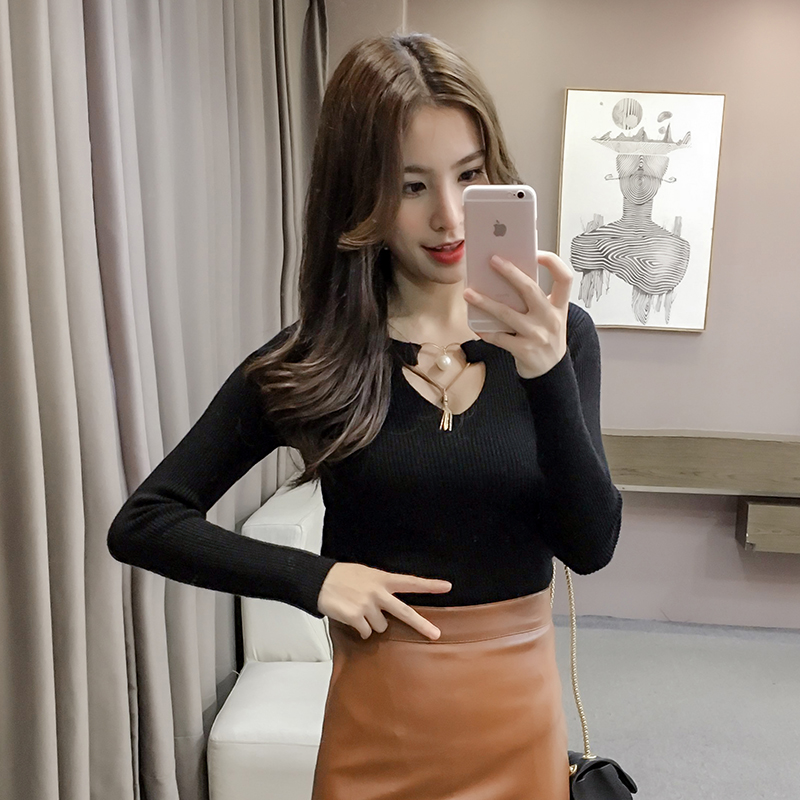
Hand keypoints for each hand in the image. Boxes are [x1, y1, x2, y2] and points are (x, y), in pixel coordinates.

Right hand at [317, 562, 451, 639]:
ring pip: (380, 627)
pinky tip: (352, 618)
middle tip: (436, 634)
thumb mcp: (366, 574)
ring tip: (359, 611)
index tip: (447, 586)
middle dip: (421, 625)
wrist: (320, 580)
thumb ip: (381, 586)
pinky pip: (366, 632)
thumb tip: (390, 603)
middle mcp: (378, 592)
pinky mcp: (356, 617)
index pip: (411, 582)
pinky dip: (360, 630)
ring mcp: (368, 605)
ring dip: (372, 623)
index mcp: (382, 579)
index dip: (430, 585)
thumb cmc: (342, 576)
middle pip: (404, 612)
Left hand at [463, 251, 572, 378]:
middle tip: (492, 260)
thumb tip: (502, 279)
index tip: (535, 252)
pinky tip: (474, 323)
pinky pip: (499, 337)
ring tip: (468, 293)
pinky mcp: (524, 350)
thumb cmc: (545, 337)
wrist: (550, 372)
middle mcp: (551, 319)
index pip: (565, 277)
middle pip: (531, 289)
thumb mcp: (548, 317)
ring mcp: (538, 335)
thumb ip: (534, 300)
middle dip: (510, 273)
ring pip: (507, 314)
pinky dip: (485, 330)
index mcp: (559, 306)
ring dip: (485, 302)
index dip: (552, 262)